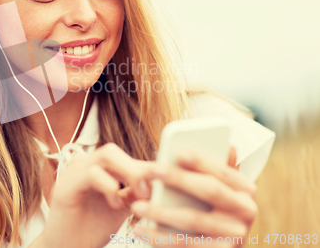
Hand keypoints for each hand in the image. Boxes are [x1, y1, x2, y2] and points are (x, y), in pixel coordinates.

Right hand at [38, 143, 164, 247]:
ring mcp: (73, 172)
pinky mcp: (66, 185)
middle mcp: (84, 164)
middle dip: (137, 167)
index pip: (123, 157)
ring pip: (106, 156)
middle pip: (114, 151)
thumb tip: (161, 181)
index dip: (146, 165)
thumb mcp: (121, 206)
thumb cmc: (91, 228)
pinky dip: (109, 186)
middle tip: (151, 187)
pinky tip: (116, 203)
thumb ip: (135, 191)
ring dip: (128, 172)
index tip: (167, 176)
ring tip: (138, 194)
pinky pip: (92, 174)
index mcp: (96, 167)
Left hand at [130, 147, 256, 247]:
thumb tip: (230, 145)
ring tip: (137, 205)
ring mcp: (235, 236)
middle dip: (178, 178)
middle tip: (150, 170)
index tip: (179, 152)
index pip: (223, 171)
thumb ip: (217, 169)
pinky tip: (140, 230)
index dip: (202, 160)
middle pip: (210, 190)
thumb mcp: (218, 189)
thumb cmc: (211, 210)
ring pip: (193, 219)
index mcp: (245, 190)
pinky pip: (185, 244)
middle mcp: (246, 211)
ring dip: (161, 211)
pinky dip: (159, 237)